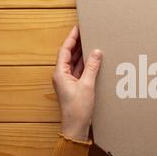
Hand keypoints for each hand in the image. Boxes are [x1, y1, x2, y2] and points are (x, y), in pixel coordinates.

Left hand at [53, 26, 102, 140]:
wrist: (75, 127)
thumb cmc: (77, 109)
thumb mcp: (87, 85)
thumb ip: (92, 67)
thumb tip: (96, 52)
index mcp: (60, 73)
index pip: (64, 50)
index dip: (72, 38)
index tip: (78, 27)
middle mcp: (62, 75)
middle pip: (68, 55)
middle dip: (77, 43)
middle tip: (87, 32)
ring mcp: (68, 81)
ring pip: (74, 63)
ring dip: (82, 53)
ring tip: (91, 42)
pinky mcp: (74, 87)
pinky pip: (79, 71)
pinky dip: (86, 64)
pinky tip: (94, 60)